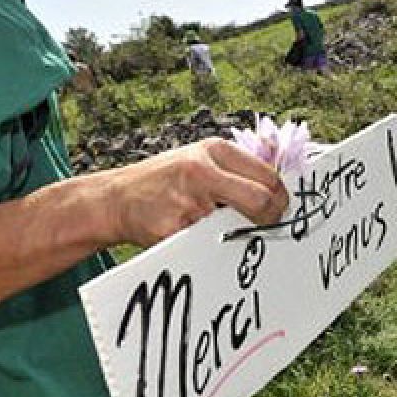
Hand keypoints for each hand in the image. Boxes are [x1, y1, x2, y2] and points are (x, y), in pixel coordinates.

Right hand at [95, 138, 288, 246]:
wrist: (116, 198)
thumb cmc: (165, 180)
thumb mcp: (200, 158)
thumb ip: (236, 169)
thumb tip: (277, 189)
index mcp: (215, 150)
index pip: (268, 176)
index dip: (281, 197)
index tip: (280, 208)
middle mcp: (202, 172)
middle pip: (260, 201)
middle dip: (271, 218)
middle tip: (267, 226)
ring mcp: (188, 202)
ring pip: (237, 227)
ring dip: (238, 233)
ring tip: (223, 228)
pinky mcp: (175, 230)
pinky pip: (210, 244)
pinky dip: (213, 246)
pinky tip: (201, 236)